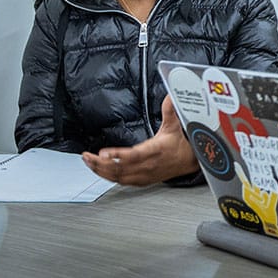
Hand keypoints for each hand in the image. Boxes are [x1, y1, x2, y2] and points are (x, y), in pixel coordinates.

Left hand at [82, 95, 198, 185]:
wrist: (190, 161)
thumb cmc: (180, 144)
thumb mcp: (174, 125)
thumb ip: (169, 110)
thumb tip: (169, 96)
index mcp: (155, 150)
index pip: (134, 155)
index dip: (118, 155)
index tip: (104, 152)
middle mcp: (148, 165)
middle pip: (121, 168)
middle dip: (101, 164)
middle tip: (88, 156)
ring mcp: (144, 174)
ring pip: (118, 176)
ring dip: (101, 171)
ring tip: (89, 162)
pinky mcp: (142, 180)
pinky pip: (122, 181)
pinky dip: (109, 177)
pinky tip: (100, 171)